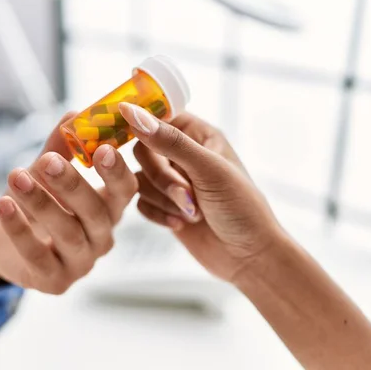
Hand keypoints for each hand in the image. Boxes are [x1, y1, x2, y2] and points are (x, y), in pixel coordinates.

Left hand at [0, 113, 137, 293]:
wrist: (7, 246)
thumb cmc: (40, 206)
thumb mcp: (49, 175)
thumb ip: (61, 148)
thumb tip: (74, 114)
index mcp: (109, 209)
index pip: (125, 191)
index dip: (117, 172)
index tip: (105, 148)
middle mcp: (102, 237)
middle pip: (96, 213)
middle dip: (72, 185)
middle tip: (49, 162)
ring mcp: (81, 262)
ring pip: (67, 233)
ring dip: (41, 203)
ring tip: (16, 177)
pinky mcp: (55, 281)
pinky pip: (37, 255)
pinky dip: (19, 229)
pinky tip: (4, 203)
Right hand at [118, 103, 282, 281]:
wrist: (248, 257)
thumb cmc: (240, 207)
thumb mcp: (207, 169)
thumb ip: (168, 141)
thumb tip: (131, 111)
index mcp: (199, 134)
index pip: (159, 115)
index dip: (141, 122)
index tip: (122, 129)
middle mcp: (183, 154)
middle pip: (143, 150)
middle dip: (163, 178)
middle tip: (188, 196)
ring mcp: (172, 180)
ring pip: (139, 178)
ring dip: (163, 199)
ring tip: (192, 213)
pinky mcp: (163, 205)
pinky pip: (139, 202)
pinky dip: (158, 214)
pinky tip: (181, 224)